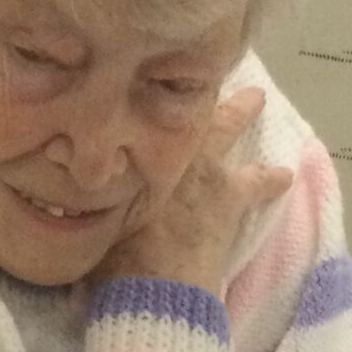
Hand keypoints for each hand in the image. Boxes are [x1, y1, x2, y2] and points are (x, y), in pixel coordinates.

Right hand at [95, 85, 292, 299]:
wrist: (153, 282)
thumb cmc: (115, 254)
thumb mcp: (95, 218)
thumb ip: (88, 197)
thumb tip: (64, 191)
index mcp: (134, 154)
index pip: (144, 111)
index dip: (151, 95)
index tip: (154, 76)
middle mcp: (169, 150)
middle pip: (182, 108)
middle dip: (193, 88)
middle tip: (197, 70)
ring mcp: (203, 170)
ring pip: (224, 128)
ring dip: (242, 112)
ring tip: (256, 98)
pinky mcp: (232, 199)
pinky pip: (259, 182)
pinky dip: (272, 178)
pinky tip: (287, 175)